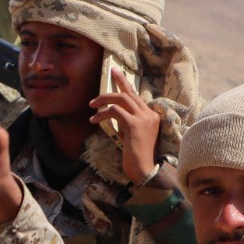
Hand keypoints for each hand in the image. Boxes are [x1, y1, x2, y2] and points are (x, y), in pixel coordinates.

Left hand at [89, 67, 161, 184]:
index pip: (137, 97)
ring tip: (91, 105)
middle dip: (117, 82)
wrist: (144, 170)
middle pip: (130, 93)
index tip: (116, 73)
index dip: (125, 85)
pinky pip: (115, 111)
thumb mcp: (131, 134)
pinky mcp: (135, 125)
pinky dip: (102, 114)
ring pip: (121, 99)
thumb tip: (112, 113)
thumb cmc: (136, 155)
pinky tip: (94, 120)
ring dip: (104, 99)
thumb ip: (126, 122)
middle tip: (108, 74)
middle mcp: (150, 114)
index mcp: (152, 116)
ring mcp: (144, 119)